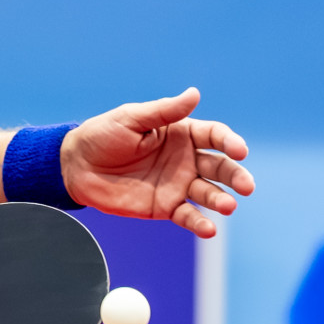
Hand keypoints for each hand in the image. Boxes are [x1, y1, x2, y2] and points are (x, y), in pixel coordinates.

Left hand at [59, 88, 253, 237]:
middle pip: (219, 167)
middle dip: (236, 175)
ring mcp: (178, 184)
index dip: (229, 142)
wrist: (76, 165)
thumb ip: (163, 112)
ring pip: (209, 193)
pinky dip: (200, 223)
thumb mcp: (131, 118)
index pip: (214, 136)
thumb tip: (194, 94)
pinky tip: (208, 228)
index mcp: (180, 133)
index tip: (239, 150)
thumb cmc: (103, 135)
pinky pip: (188, 216)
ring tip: (228, 206)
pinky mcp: (166, 207)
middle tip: (247, 185)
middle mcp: (185, 159)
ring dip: (222, 200)